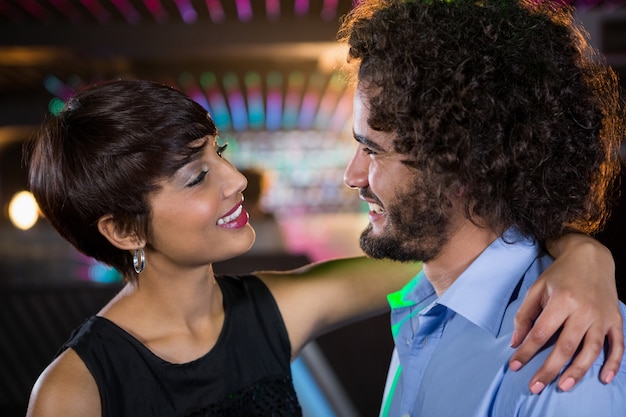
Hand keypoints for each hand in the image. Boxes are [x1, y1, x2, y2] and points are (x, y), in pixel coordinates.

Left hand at [508, 234, 622, 393]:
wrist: (591, 258)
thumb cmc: (559, 275)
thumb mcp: (536, 288)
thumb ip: (524, 315)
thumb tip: (516, 342)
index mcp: (562, 300)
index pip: (541, 333)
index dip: (527, 351)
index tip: (514, 366)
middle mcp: (584, 311)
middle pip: (565, 347)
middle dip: (549, 369)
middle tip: (535, 387)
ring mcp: (602, 317)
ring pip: (591, 350)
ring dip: (577, 372)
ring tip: (562, 387)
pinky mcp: (616, 320)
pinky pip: (617, 345)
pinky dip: (613, 363)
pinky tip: (603, 379)